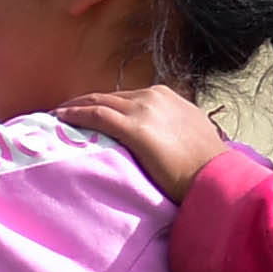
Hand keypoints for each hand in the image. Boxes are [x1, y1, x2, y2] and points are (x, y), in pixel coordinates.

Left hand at [53, 83, 226, 195]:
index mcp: (166, 96)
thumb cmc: (205, 164)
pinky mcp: (135, 128)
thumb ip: (171, 129)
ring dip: (75, 107)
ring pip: (99, 102)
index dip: (104, 103)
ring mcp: (144, 110)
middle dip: (85, 102)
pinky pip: (96, 115)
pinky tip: (61, 119)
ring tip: (57, 115)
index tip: (88, 111)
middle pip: (109, 96)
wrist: (215, 176)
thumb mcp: (190, 134)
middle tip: (63, 111)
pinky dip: (76, 115)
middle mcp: (154, 96)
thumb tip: (162, 140)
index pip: (126, 97)